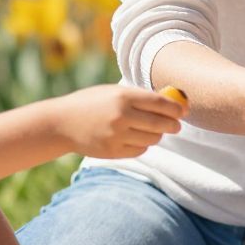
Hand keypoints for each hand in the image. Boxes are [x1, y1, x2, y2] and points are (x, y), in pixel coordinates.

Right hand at [49, 85, 185, 158]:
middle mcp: (121, 116)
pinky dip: (142, 145)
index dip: (176, 108)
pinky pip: (140, 150)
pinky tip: (134, 138)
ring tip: (151, 130)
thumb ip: (139, 97)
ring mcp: (116, 136)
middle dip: (173, 125)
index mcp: (123, 96)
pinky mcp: (113, 152)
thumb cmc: (92, 103)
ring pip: (152, 139)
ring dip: (156, 135)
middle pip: (160, 123)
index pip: (160, 103)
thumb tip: (172, 102)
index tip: (183, 111)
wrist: (61, 123)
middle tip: (176, 125)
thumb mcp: (113, 92)